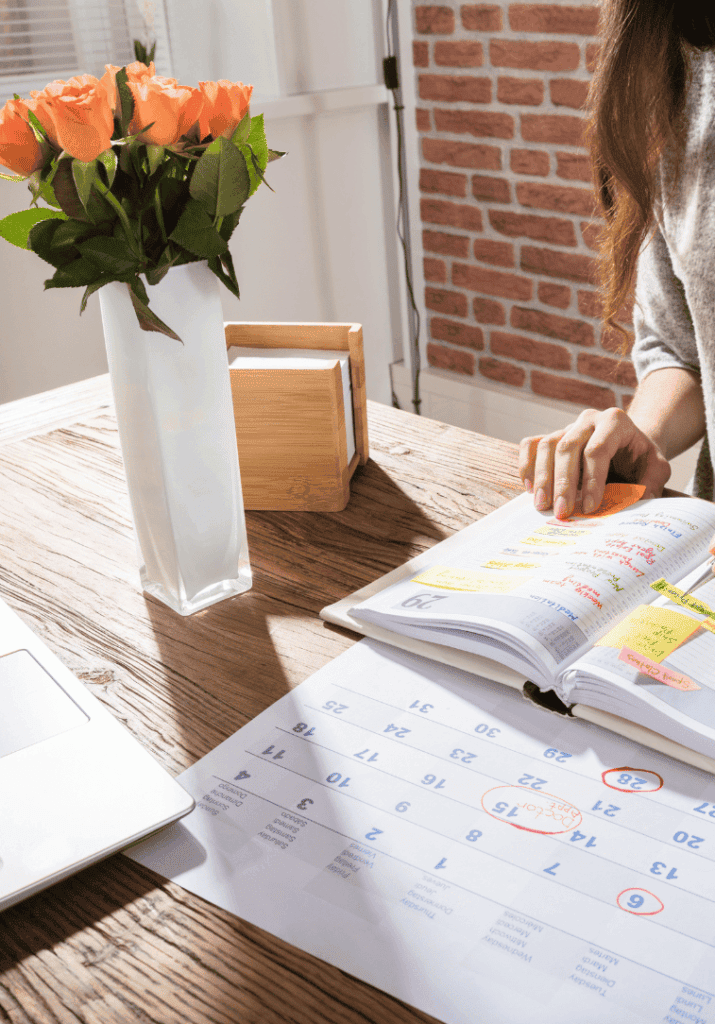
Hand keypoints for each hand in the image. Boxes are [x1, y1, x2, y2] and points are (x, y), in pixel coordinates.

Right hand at [519, 407, 670, 518]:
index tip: (591, 508)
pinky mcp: (553, 436)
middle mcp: (588, 419)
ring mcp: (567, 426)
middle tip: (562, 512)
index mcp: (615, 422)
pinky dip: (526, 465)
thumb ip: (651, 484)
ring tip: (542, 505)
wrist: (630, 445)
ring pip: (546, 446)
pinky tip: (530, 488)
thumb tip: (638, 504)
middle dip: (563, 483)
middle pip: (567, 447)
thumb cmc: (641, 458)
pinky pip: (531, 445)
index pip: (597, 450)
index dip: (592, 480)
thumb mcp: (657, 468)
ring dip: (542, 478)